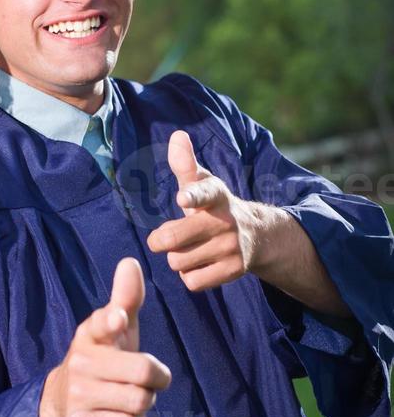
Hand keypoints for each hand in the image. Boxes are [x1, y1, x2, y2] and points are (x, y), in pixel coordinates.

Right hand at [39, 257, 171, 416]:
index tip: (118, 318)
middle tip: (149, 378)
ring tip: (132, 395)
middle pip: (143, 370)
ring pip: (140, 401)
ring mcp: (80, 393)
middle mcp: (82, 361)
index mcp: (91, 333)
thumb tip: (130, 260)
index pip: (101, 323)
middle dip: (157, 377)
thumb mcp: (112, 327)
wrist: (61, 401)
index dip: (111, 321)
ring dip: (145, 401)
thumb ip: (126, 298)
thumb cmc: (101, 357)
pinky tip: (121, 414)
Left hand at [146, 129, 259, 291]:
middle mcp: (226, 220)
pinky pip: (192, 281)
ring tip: (190, 248)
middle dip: (161, 240)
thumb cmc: (214, 206)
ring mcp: (232, 247)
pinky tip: (200, 264)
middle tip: (165, 237)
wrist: (256, 235)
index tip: (183, 198)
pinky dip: (190, 276)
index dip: (192, 196)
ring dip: (176, 258)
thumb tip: (176, 135)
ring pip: (178, 262)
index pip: (204, 193)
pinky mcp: (234, 271)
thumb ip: (185, 164)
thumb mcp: (204, 184)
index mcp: (216, 195)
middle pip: (172, 239)